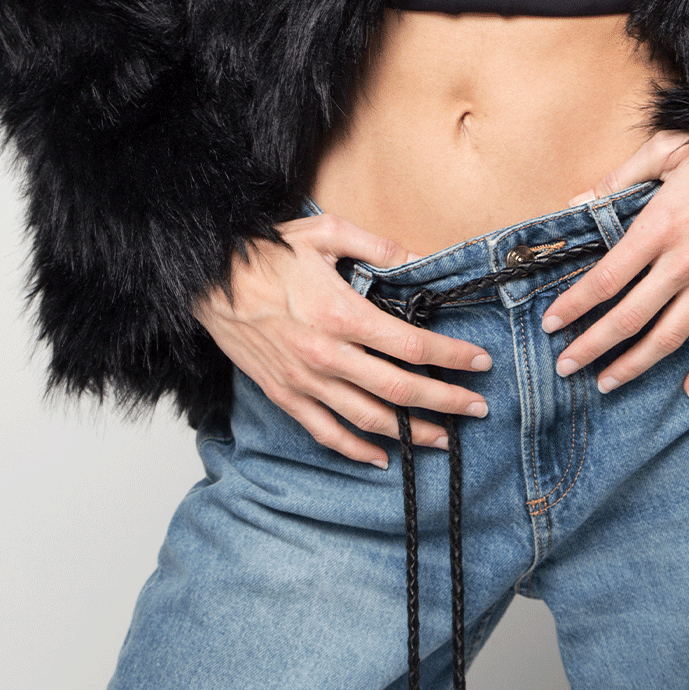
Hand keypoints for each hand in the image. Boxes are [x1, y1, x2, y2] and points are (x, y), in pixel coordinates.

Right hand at [192, 212, 493, 468]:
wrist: (208, 280)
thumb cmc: (266, 252)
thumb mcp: (327, 234)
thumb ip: (379, 247)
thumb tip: (420, 260)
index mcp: (341, 314)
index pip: (411, 345)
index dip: (451, 356)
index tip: (479, 362)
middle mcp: (327, 355)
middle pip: (399, 390)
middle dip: (445, 402)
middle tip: (477, 408)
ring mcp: (304, 381)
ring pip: (368, 418)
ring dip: (411, 432)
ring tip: (444, 438)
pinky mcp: (284, 395)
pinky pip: (326, 433)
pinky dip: (357, 449)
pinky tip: (382, 456)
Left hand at [539, 130, 688, 397]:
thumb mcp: (666, 149)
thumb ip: (620, 177)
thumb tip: (578, 201)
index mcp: (660, 227)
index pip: (607, 278)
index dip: (575, 304)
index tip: (553, 322)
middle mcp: (684, 262)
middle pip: (629, 317)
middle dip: (592, 346)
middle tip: (566, 366)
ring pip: (669, 338)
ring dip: (635, 365)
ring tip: (607, 383)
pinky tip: (688, 387)